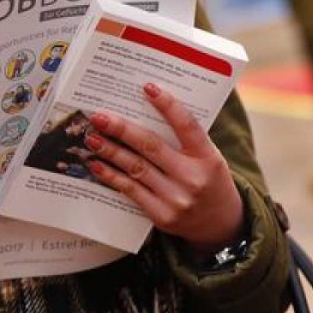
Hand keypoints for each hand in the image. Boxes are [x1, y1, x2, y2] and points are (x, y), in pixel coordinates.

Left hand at [83, 83, 244, 253]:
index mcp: (208, 158)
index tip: (148, 88)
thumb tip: (144, 110)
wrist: (220, 224)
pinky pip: (130, 190)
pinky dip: (110, 175)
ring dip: (110, 151)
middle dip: (122, 129)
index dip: (168, 106)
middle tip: (99, 117)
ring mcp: (176, 198)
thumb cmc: (208, 180)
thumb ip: (185, 139)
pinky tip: (96, 163)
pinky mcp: (162, 215)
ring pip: (135, 168)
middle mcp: (193, 178)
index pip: (188, 126)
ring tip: (92, 137)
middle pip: (151, 146)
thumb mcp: (208, 158)